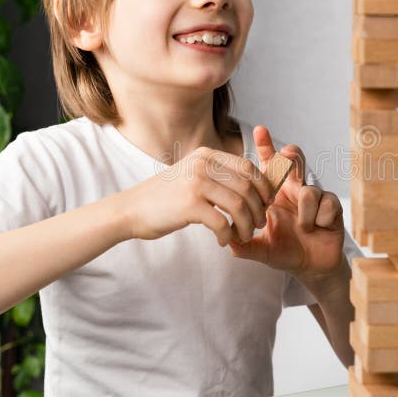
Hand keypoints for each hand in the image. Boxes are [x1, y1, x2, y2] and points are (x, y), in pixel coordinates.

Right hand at [123, 145, 273, 242]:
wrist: (131, 209)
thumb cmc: (165, 197)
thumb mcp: (192, 173)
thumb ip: (217, 174)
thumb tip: (252, 185)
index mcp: (206, 155)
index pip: (248, 167)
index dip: (263, 187)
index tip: (266, 203)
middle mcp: (203, 164)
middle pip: (248, 187)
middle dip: (259, 209)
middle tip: (258, 224)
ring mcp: (196, 183)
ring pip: (239, 206)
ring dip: (246, 225)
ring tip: (243, 236)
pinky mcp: (189, 205)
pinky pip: (221, 223)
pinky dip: (226, 235)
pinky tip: (222, 241)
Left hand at [228, 126, 344, 278]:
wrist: (312, 267)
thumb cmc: (285, 251)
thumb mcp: (261, 250)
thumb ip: (244, 246)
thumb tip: (226, 242)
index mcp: (276, 194)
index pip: (270, 166)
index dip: (266, 147)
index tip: (259, 130)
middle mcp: (295, 190)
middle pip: (295, 161)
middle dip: (292, 155)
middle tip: (286, 153)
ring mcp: (315, 196)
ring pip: (309, 190)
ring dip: (304, 211)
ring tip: (303, 227)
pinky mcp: (332, 206)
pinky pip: (325, 204)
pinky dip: (318, 219)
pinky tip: (317, 229)